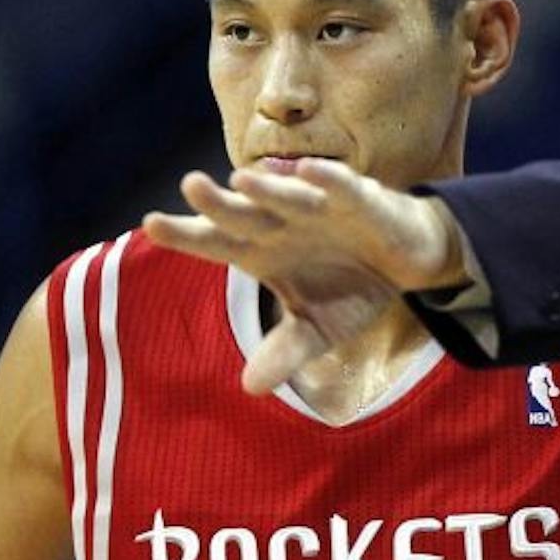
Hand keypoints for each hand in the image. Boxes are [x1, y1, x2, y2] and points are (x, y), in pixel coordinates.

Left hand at [142, 159, 460, 394]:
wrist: (408, 260)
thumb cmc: (351, 288)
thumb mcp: (318, 329)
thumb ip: (285, 352)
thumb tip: (249, 388)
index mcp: (261, 250)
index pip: (215, 241)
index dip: (185, 233)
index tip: (151, 222)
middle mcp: (282, 223)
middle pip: (243, 213)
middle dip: (219, 202)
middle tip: (192, 186)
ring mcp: (319, 209)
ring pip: (287, 196)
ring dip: (269, 188)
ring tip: (243, 180)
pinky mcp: (361, 200)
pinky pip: (343, 187)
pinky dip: (328, 180)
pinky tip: (309, 171)